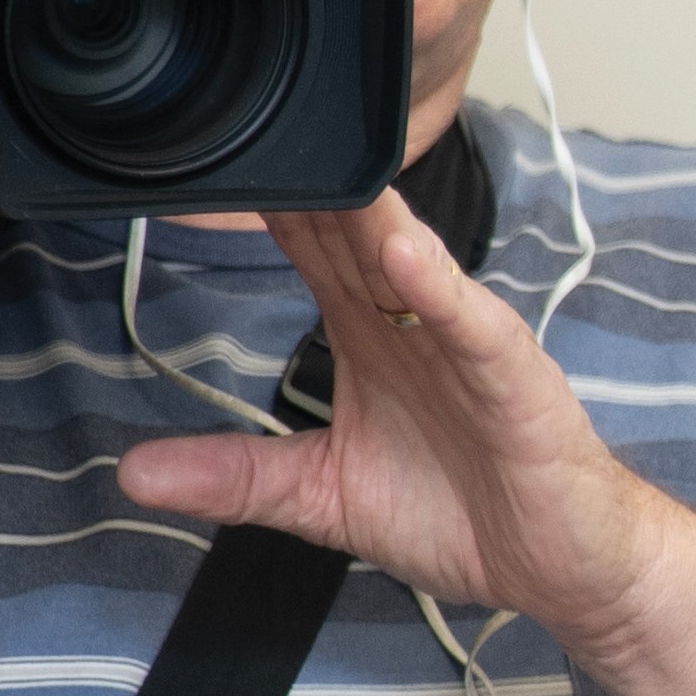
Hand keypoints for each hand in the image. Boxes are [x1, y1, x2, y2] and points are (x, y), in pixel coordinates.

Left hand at [113, 186, 695, 648]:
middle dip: (309, 186)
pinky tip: (404, 254)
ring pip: (411, 264)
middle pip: (353, 237)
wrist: (560, 567)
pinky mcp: (514, 379)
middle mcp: (417, 326)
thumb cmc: (464, 514)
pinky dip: (439, 287)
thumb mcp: (321, 496)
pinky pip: (474, 324)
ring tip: (324, 170)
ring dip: (368, 214)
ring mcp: (467, 346)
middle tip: (251, 128)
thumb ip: (237, 478)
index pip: (312, 251)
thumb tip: (135, 474)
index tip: (205, 157)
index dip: (265, 206)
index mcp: (372, 337)